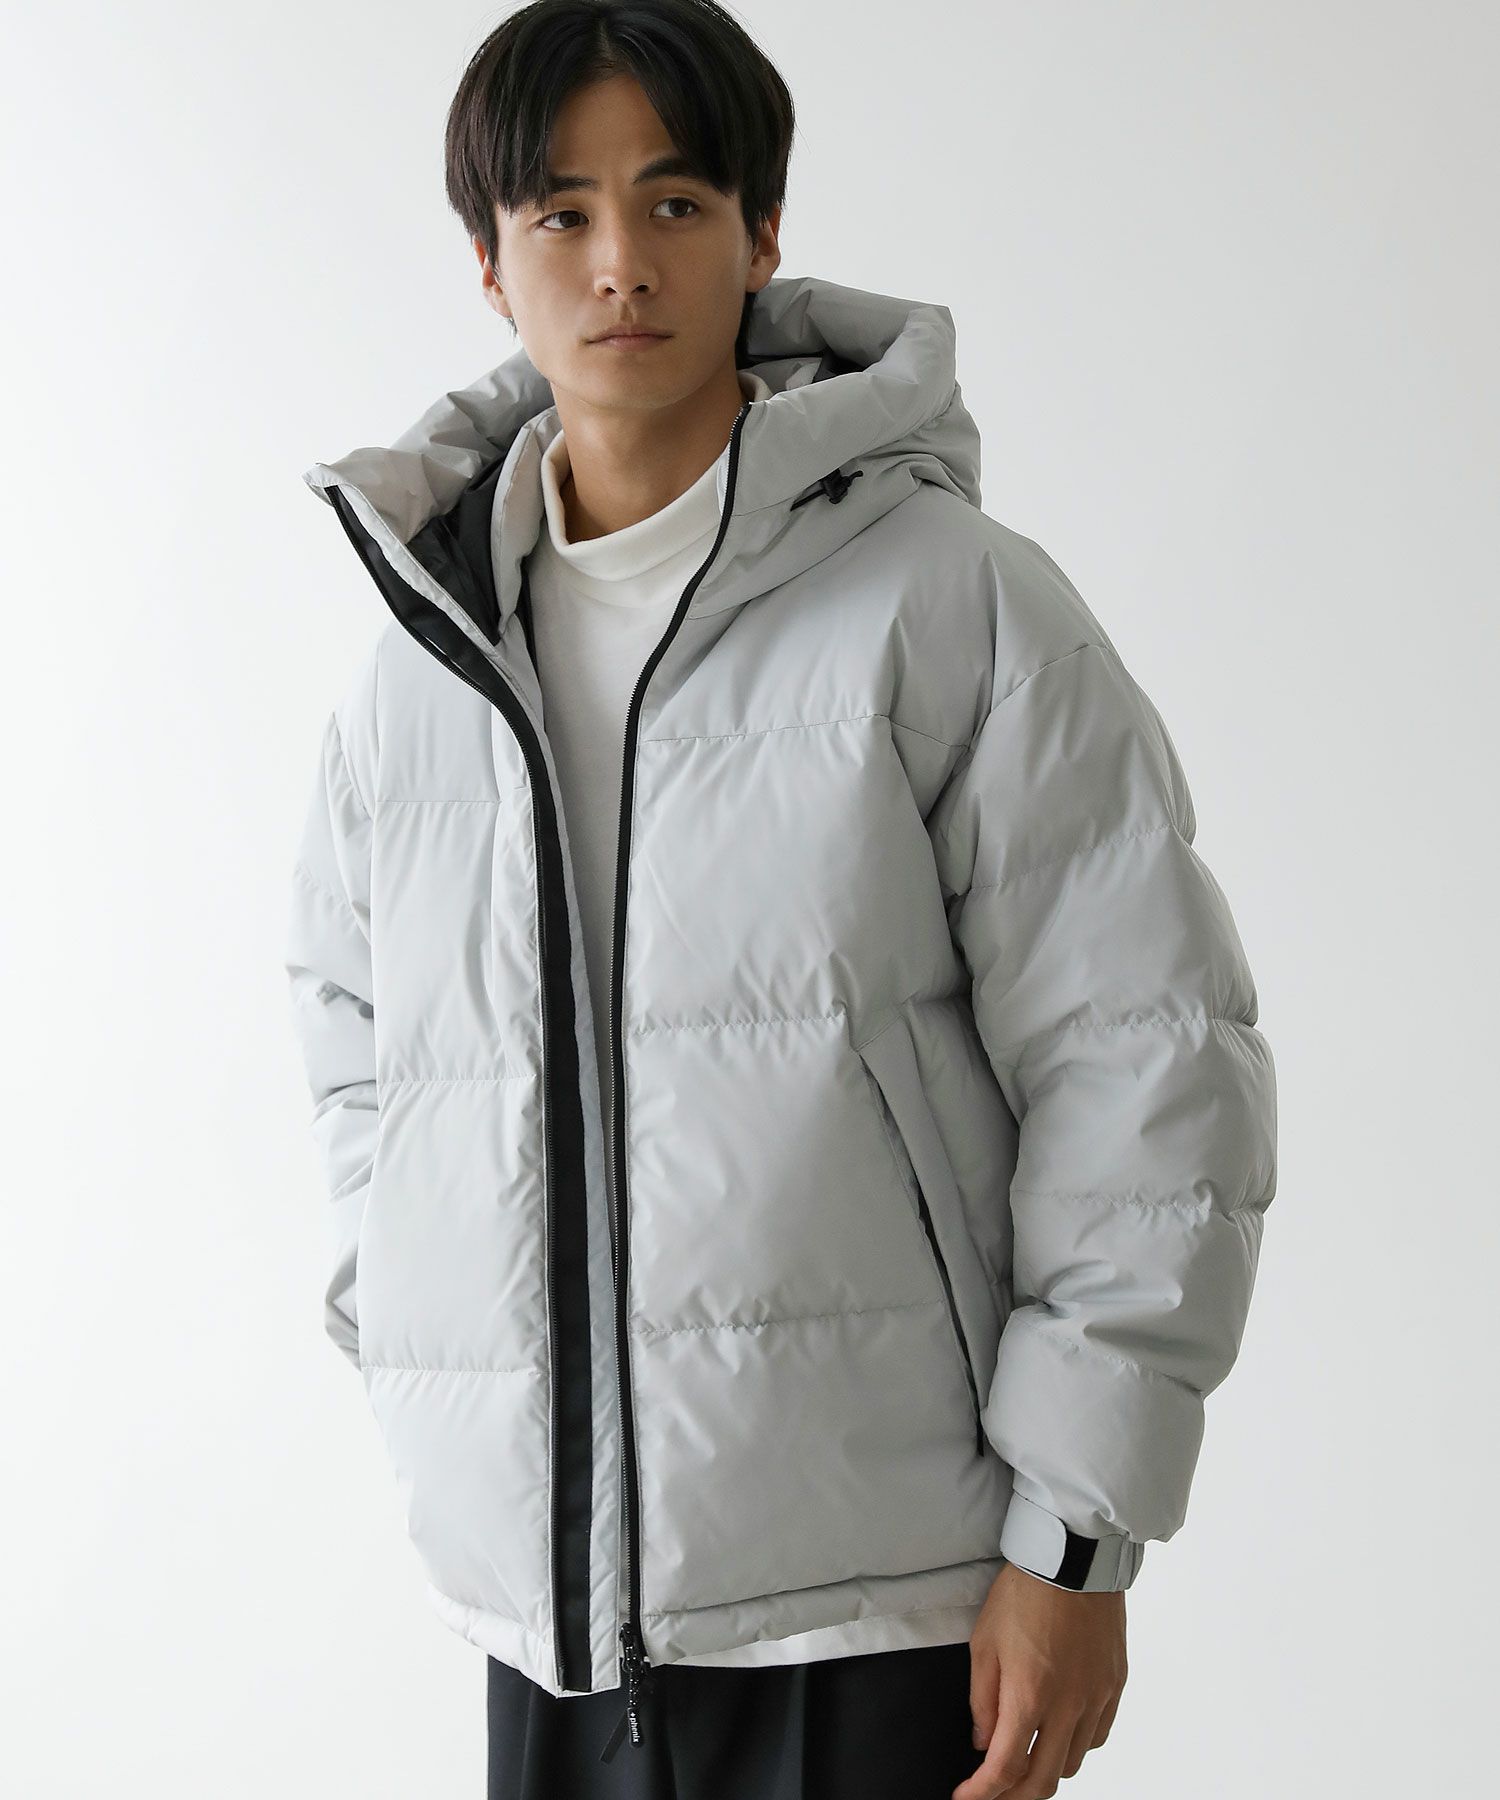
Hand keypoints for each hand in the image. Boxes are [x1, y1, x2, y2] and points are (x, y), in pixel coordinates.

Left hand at [953, 1562, 1126, 1798]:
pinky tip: (1060, 1734)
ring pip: (1073, 1763)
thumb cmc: (1024, 1594)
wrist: (1072, 1559)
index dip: (982, 1792)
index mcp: (1029, 1696)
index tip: (966, 1798)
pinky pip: (1098, 1736)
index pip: (1004, 1768)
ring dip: (1046, 1770)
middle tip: (994, 1793)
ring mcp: (1096, 1698)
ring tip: (1026, 1760)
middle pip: (1043, 1780)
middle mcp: (1068, 1706)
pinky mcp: (1115, 1686)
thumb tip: (982, 1742)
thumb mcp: (984, 1643)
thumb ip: (981, 1700)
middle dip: (1013, 1796)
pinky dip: (1076, 1746)